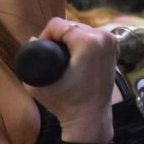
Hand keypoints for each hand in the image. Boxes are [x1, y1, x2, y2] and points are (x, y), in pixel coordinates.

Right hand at [23, 18, 117, 142]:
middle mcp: (102, 38)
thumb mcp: (38, 85)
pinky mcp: (114, 49)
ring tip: (65, 57)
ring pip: (82, 29)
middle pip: (71, 26)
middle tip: (53, 55)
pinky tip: (78, 56)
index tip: (42, 51)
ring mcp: (111, 43)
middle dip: (59, 38)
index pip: (57, 25)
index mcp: (87, 42)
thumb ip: (29, 58)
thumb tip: (32, 39)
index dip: (45, 35)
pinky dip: (84, 43)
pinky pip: (93, 37)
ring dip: (71, 40)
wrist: (90, 118)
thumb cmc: (65, 103)